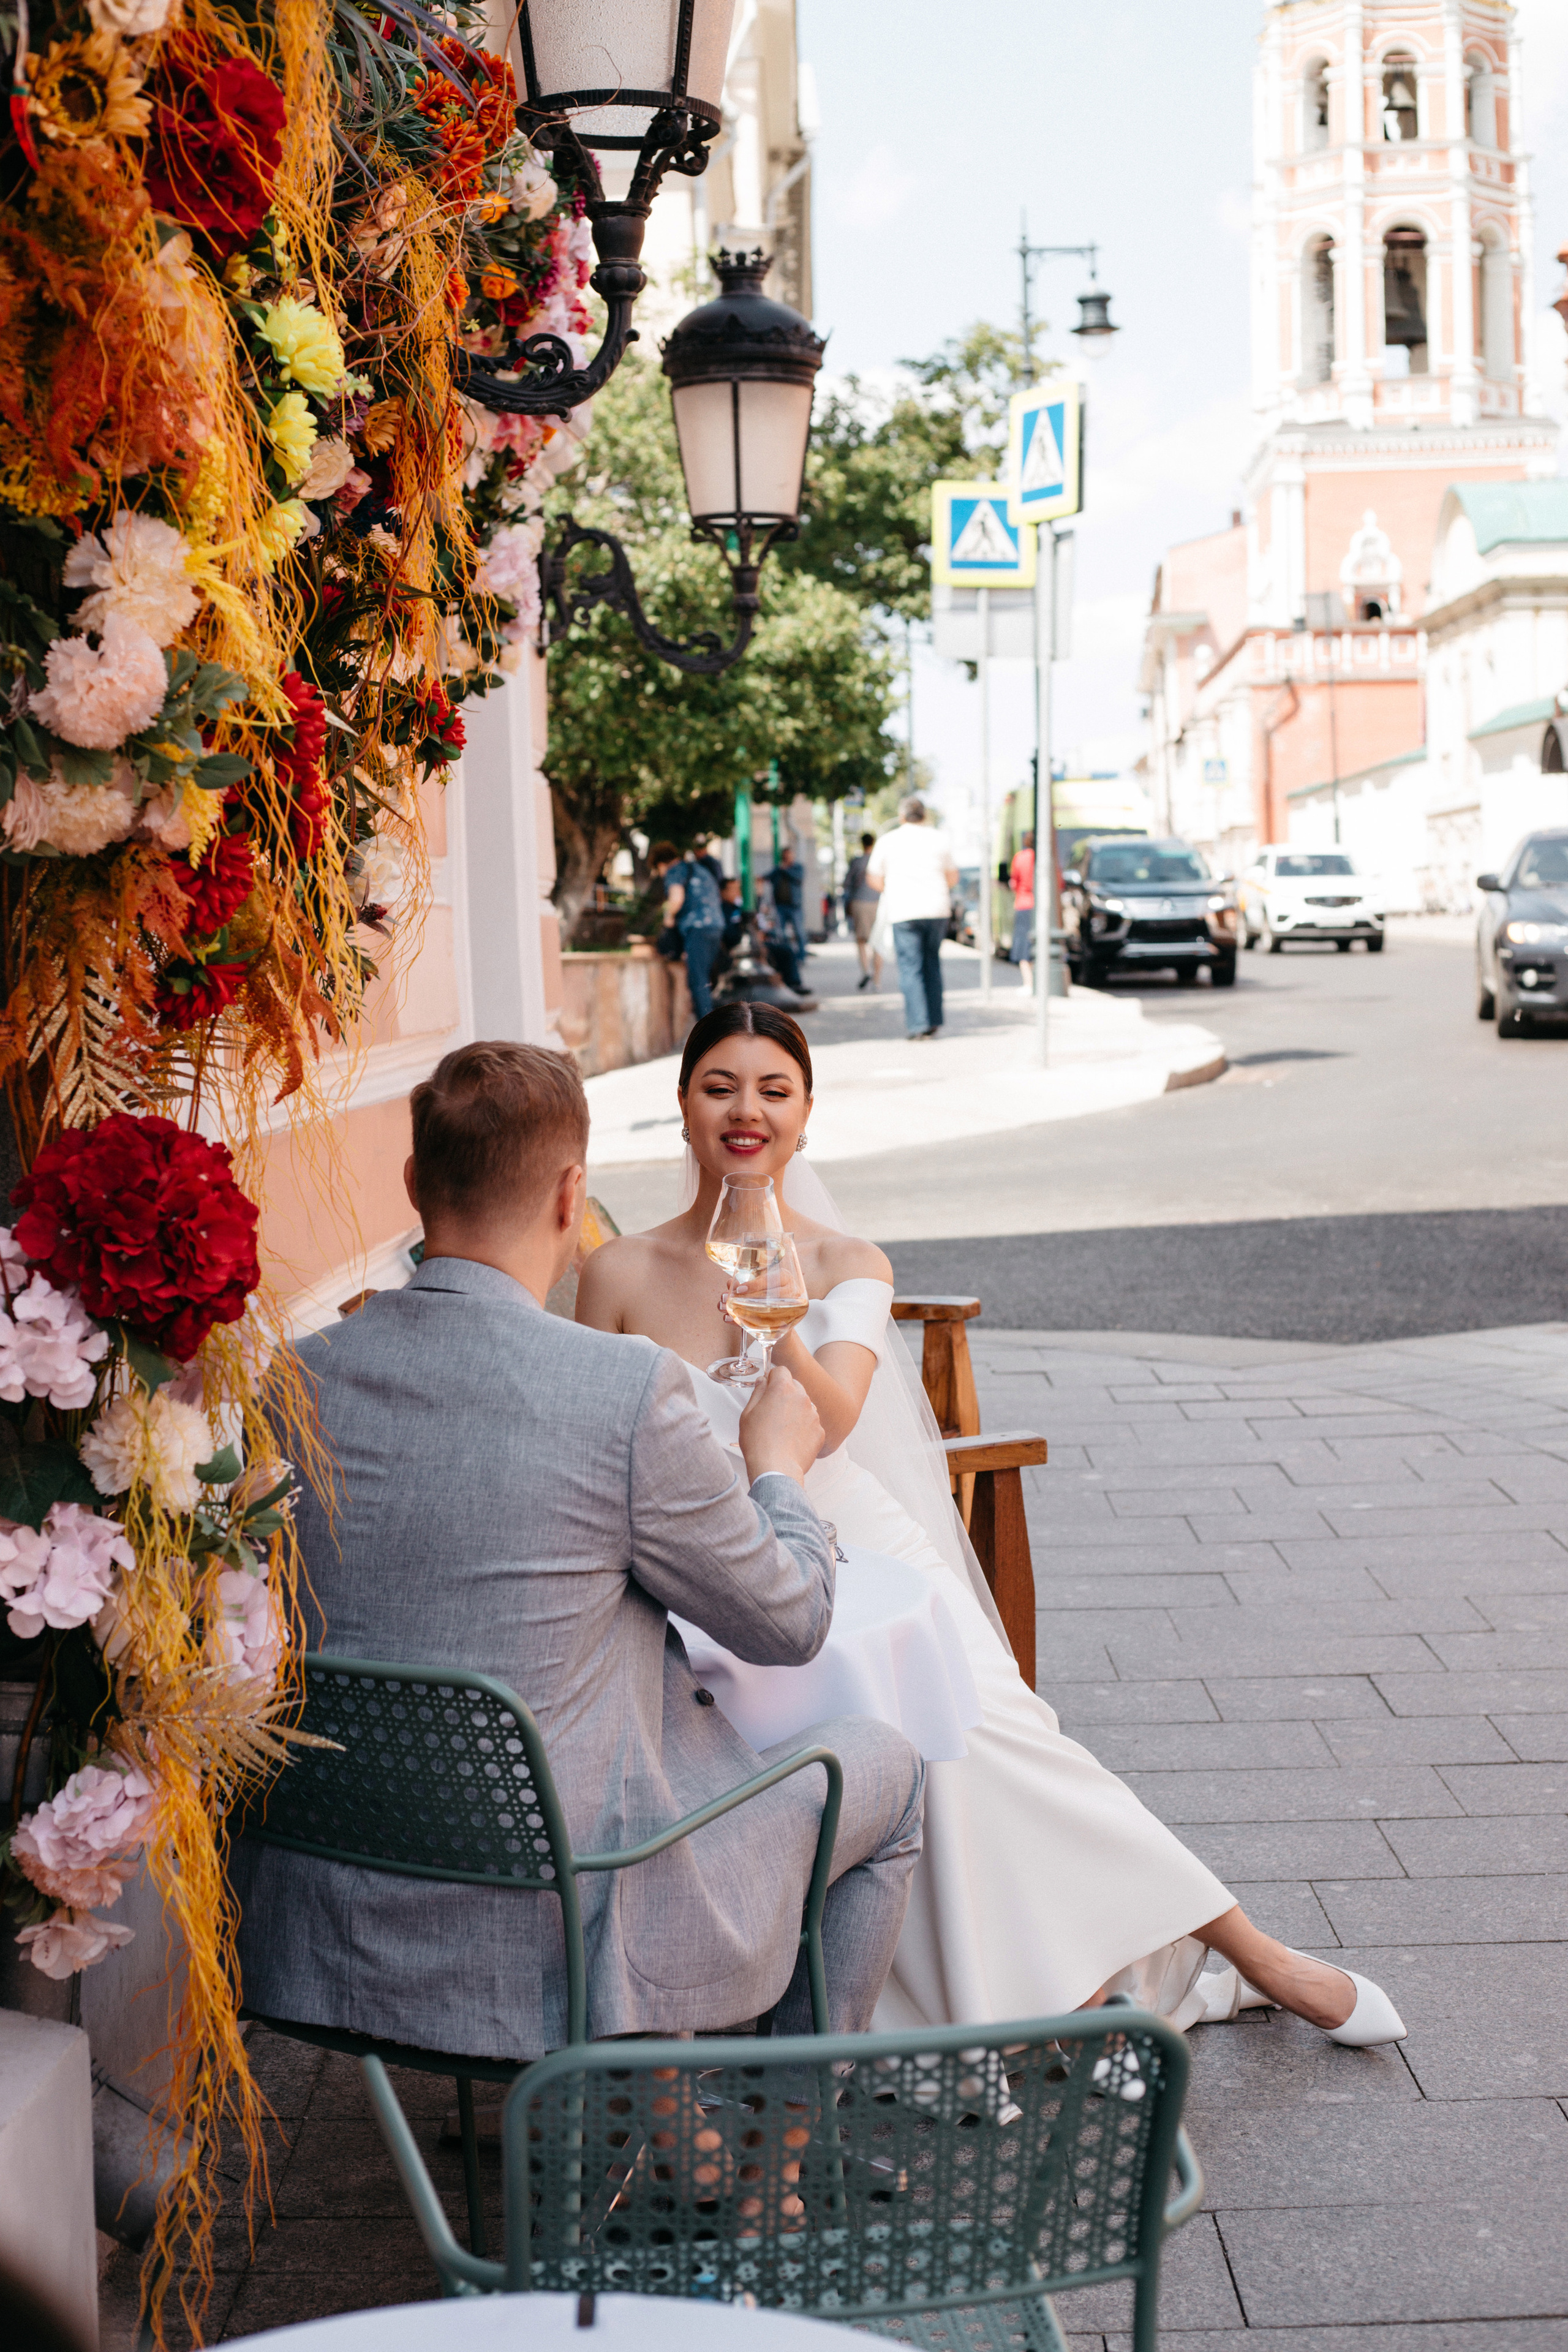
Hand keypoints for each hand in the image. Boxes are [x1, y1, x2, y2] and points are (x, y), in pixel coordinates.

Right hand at [739, 1365, 823, 1487]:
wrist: (776, 1469)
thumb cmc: (758, 1443)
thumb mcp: (747, 1414)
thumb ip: (757, 1392)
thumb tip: (764, 1382)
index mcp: (782, 1389)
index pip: (781, 1371)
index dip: (773, 1379)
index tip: (768, 1388)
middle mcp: (802, 1398)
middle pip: (795, 1386)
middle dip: (785, 1394)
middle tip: (773, 1411)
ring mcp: (814, 1415)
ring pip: (805, 1405)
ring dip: (795, 1411)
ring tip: (782, 1429)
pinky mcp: (820, 1431)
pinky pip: (812, 1423)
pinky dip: (804, 1428)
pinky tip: (791, 1440)